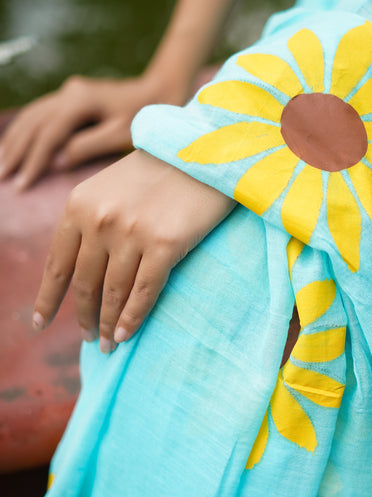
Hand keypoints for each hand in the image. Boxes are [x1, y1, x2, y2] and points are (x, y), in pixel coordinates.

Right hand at [0, 74, 188, 190]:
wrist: (159, 92)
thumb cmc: (145, 117)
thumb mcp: (121, 134)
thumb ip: (89, 146)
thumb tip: (58, 161)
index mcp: (80, 101)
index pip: (48, 135)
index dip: (33, 161)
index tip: (22, 185)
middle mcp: (69, 92)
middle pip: (32, 124)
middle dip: (15, 152)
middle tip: (2, 178)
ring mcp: (68, 92)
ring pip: (31, 116)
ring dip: (14, 141)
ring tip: (2, 165)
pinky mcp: (70, 97)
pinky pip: (39, 114)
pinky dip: (25, 131)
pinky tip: (15, 146)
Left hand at [32, 149, 235, 352]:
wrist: (205, 152)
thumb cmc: (159, 172)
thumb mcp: (109, 187)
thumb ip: (90, 221)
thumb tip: (81, 268)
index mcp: (79, 205)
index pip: (57, 265)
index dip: (48, 299)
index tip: (41, 323)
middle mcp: (100, 220)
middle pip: (84, 285)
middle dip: (83, 317)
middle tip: (87, 337)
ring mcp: (132, 233)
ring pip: (113, 293)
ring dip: (108, 325)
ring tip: (109, 344)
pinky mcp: (166, 245)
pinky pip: (143, 293)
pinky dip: (132, 319)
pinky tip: (126, 334)